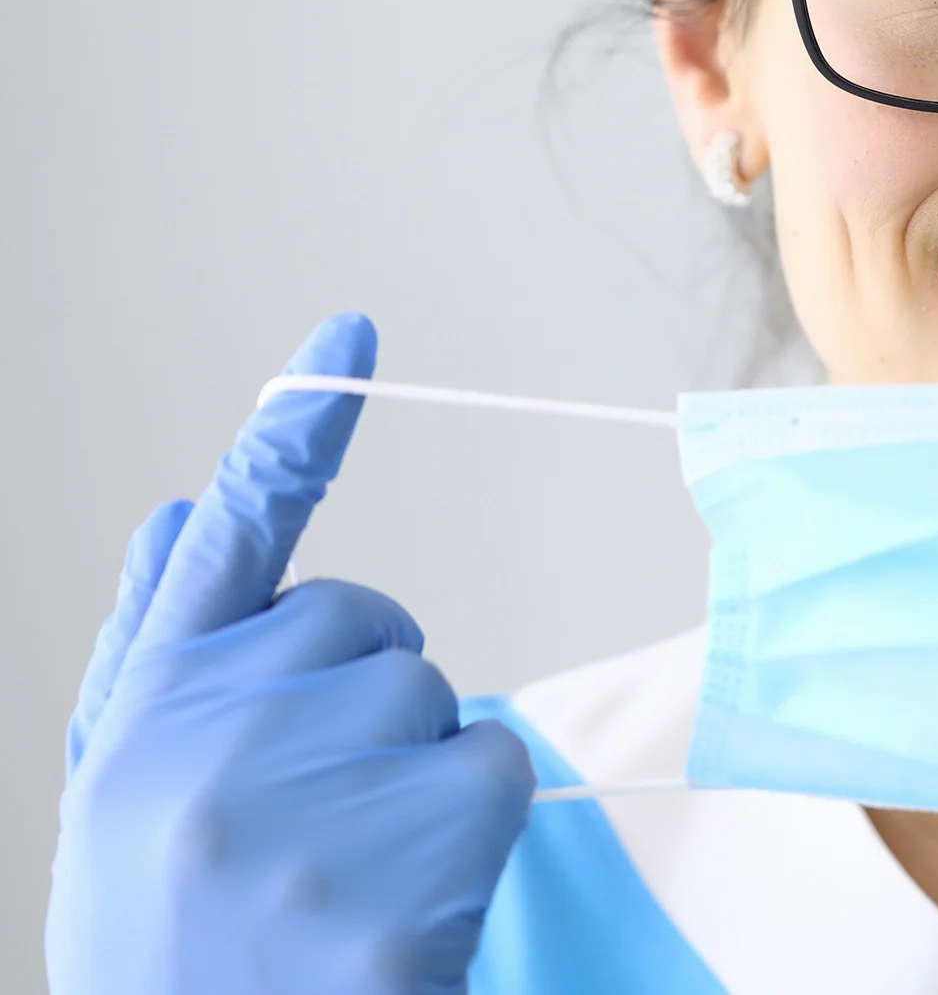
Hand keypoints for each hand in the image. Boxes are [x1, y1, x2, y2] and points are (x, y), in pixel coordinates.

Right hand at [47, 315, 534, 994]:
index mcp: (146, 705)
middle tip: (307, 817)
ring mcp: (313, 793)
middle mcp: (219, 729)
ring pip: (438, 697)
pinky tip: (396, 903)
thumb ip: (153, 655)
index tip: (351, 330)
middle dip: (364, 696)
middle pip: (370, 625)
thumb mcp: (117, 798)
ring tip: (338, 874)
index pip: (228, 532)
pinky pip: (493, 765)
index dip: (293, 432)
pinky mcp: (409, 857)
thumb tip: (172, 510)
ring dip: (414, 772)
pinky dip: (469, 827)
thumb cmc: (175, 938)